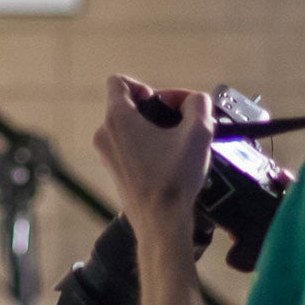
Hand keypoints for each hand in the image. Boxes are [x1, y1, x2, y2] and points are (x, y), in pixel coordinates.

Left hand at [92, 75, 213, 237]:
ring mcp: (107, 155)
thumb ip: (199, 104)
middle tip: (180, 124)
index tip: (164, 105)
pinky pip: (129, 148)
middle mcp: (106, 134)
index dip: (144, 86)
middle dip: (156, 110)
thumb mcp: (198, 132)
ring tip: (179, 144)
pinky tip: (170, 162)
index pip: (119, 82)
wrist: (161, 222)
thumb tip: (195, 101)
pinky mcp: (115, 172)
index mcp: (118, 118)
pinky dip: (148, 148)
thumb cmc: (175, 178)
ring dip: (154, 130)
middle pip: (128, 106)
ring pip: (129, 128)